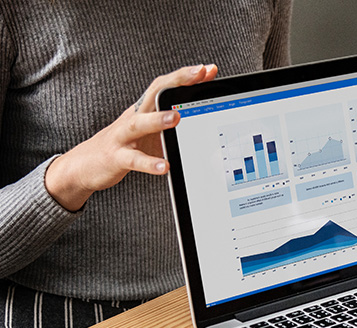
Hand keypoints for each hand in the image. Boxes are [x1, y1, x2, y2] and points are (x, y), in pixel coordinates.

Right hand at [45, 64, 218, 210]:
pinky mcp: (116, 158)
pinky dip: (149, 162)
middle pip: (153, 94)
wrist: (85, 164)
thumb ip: (171, 118)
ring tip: (177, 117)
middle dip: (176, 82)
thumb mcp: (150, 130)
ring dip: (158, 119)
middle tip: (198, 74)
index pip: (164, 86)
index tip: (206, 69)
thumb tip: (198, 109)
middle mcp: (133, 117)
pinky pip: (133, 160)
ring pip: (139, 123)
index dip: (183, 76)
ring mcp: (122, 137)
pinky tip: (164, 166)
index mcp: (143, 110)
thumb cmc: (126, 145)